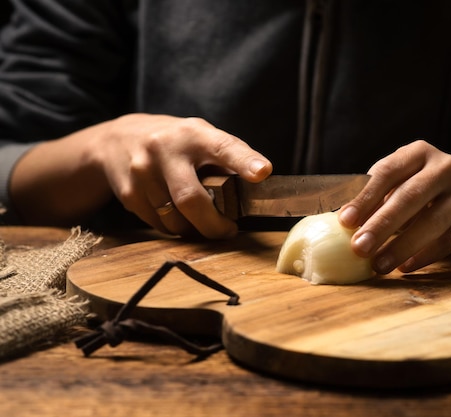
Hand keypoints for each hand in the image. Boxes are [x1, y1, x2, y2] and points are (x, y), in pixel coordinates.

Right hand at [90, 114, 272, 237]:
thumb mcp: (200, 137)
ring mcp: (142, 171)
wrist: (117, 140)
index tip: (262, 172)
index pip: (223, 147)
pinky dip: (173, 228)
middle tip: (227, 230)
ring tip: (199, 219)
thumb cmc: (175, 142)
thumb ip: (226, 158)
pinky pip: (159, 225)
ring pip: (175, 220)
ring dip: (193, 228)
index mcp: (194, 134)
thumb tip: (257, 185)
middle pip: (191, 199)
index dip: (244, 161)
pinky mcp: (128, 192)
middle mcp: (165, 148)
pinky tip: (174, 214)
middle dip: (213, 224)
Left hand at [338, 140, 450, 273]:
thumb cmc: (424, 193)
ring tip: (378, 265)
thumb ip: (376, 196)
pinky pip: (448, 240)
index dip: (365, 197)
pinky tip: (404, 266)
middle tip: (358, 247)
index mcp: (419, 152)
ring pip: (432, 221)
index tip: (345, 221)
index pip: (387, 172)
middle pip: (411, 196)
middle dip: (382, 224)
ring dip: (401, 246)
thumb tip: (339, 223)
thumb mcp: (402, 183)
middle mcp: (446, 167)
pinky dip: (424, 255)